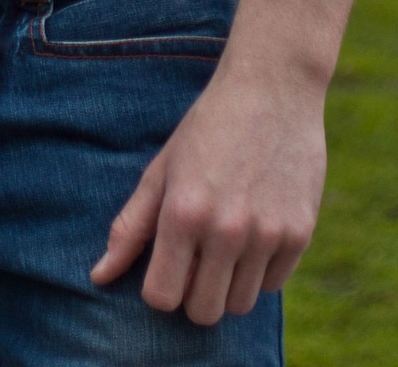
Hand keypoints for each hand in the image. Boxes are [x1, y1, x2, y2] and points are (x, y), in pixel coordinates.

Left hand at [90, 67, 326, 324]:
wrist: (273, 87)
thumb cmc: (209, 126)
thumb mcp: (162, 168)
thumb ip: (131, 226)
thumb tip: (98, 276)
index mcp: (183, 212)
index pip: (162, 297)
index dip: (159, 287)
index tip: (167, 264)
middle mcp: (226, 229)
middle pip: (203, 311)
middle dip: (193, 293)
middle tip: (196, 257)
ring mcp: (267, 233)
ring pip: (240, 304)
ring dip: (228, 284)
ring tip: (226, 242)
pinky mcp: (300, 232)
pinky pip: (273, 285)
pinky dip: (261, 269)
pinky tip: (256, 229)